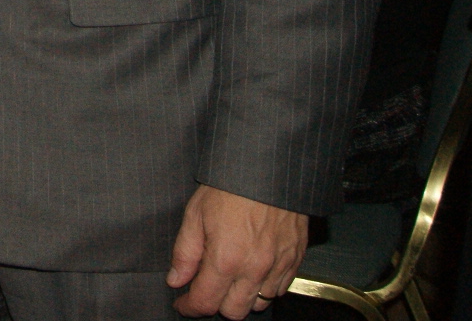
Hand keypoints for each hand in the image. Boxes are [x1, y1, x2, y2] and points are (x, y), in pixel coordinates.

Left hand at [168, 185, 306, 317]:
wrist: (268, 167)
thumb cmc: (230, 185)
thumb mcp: (195, 213)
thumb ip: (185, 252)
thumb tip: (176, 279)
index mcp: (225, 259)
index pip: (205, 302)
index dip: (189, 306)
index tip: (183, 302)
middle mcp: (254, 268)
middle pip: (234, 312)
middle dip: (216, 304)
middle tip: (205, 288)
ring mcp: (278, 266)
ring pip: (259, 304)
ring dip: (242, 297)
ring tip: (231, 278)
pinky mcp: (295, 259)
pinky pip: (280, 289)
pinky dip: (265, 287)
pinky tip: (253, 271)